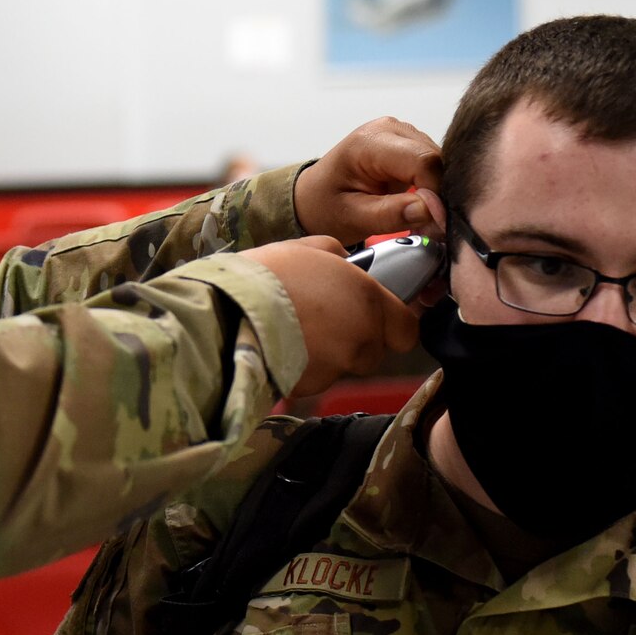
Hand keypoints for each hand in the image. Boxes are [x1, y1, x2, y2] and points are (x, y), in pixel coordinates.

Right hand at [243, 237, 420, 396]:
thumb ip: (338, 257)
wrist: (228, 314)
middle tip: (324, 318)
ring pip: (343, 365)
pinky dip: (303, 366)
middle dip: (356, 338)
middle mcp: (360, 338)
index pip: (407, 330)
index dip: (393, 325)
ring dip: (329, 353)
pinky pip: (315, 377)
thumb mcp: (309, 247)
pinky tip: (281, 345)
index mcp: (369, 301)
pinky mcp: (310, 387)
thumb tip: (345, 263)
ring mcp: (336, 367)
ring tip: (295, 330)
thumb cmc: (267, 275)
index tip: (376, 317)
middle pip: (374, 351)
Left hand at [293, 118, 444, 246]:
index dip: (435, 194)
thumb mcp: (352, 218)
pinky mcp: (410, 145)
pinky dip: (433, 189)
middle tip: (429, 229)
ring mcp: (402, 134)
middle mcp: (390, 129)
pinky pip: (435, 167)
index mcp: (370, 141)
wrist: (313, 199)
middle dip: (438, 197)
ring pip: (441, 164)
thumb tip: (431, 210)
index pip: (422, 161)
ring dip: (437, 194)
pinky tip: (420, 207)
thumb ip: (391, 214)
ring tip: (421, 221)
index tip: (436, 225)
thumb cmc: (325, 206)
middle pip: (436, 160)